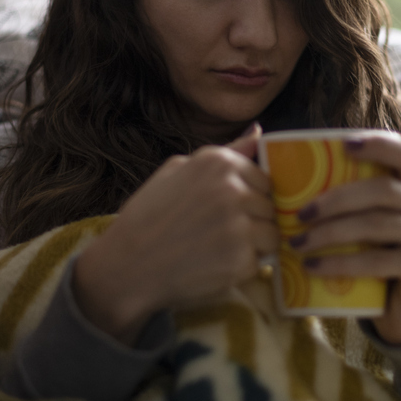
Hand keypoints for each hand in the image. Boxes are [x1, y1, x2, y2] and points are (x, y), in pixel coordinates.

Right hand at [73, 124, 278, 344]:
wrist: (127, 266)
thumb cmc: (148, 216)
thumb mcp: (177, 170)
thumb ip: (225, 152)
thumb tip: (259, 132)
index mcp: (218, 162)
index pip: (265, 177)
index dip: (250, 197)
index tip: (230, 210)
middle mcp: (232, 189)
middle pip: (271, 206)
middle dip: (255, 221)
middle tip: (221, 234)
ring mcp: (238, 225)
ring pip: (273, 234)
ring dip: (254, 245)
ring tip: (220, 249)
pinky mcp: (241, 259)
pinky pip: (260, 261)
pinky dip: (243, 268)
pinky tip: (215, 265)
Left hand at [292, 132, 400, 344]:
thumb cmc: (380, 262)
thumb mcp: (371, 227)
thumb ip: (355, 203)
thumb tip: (297, 180)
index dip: (378, 144)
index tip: (343, 145)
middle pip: (382, 190)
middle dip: (335, 200)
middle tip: (299, 215)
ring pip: (376, 224)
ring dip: (329, 233)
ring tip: (298, 244)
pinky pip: (377, 260)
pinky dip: (339, 263)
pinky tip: (312, 267)